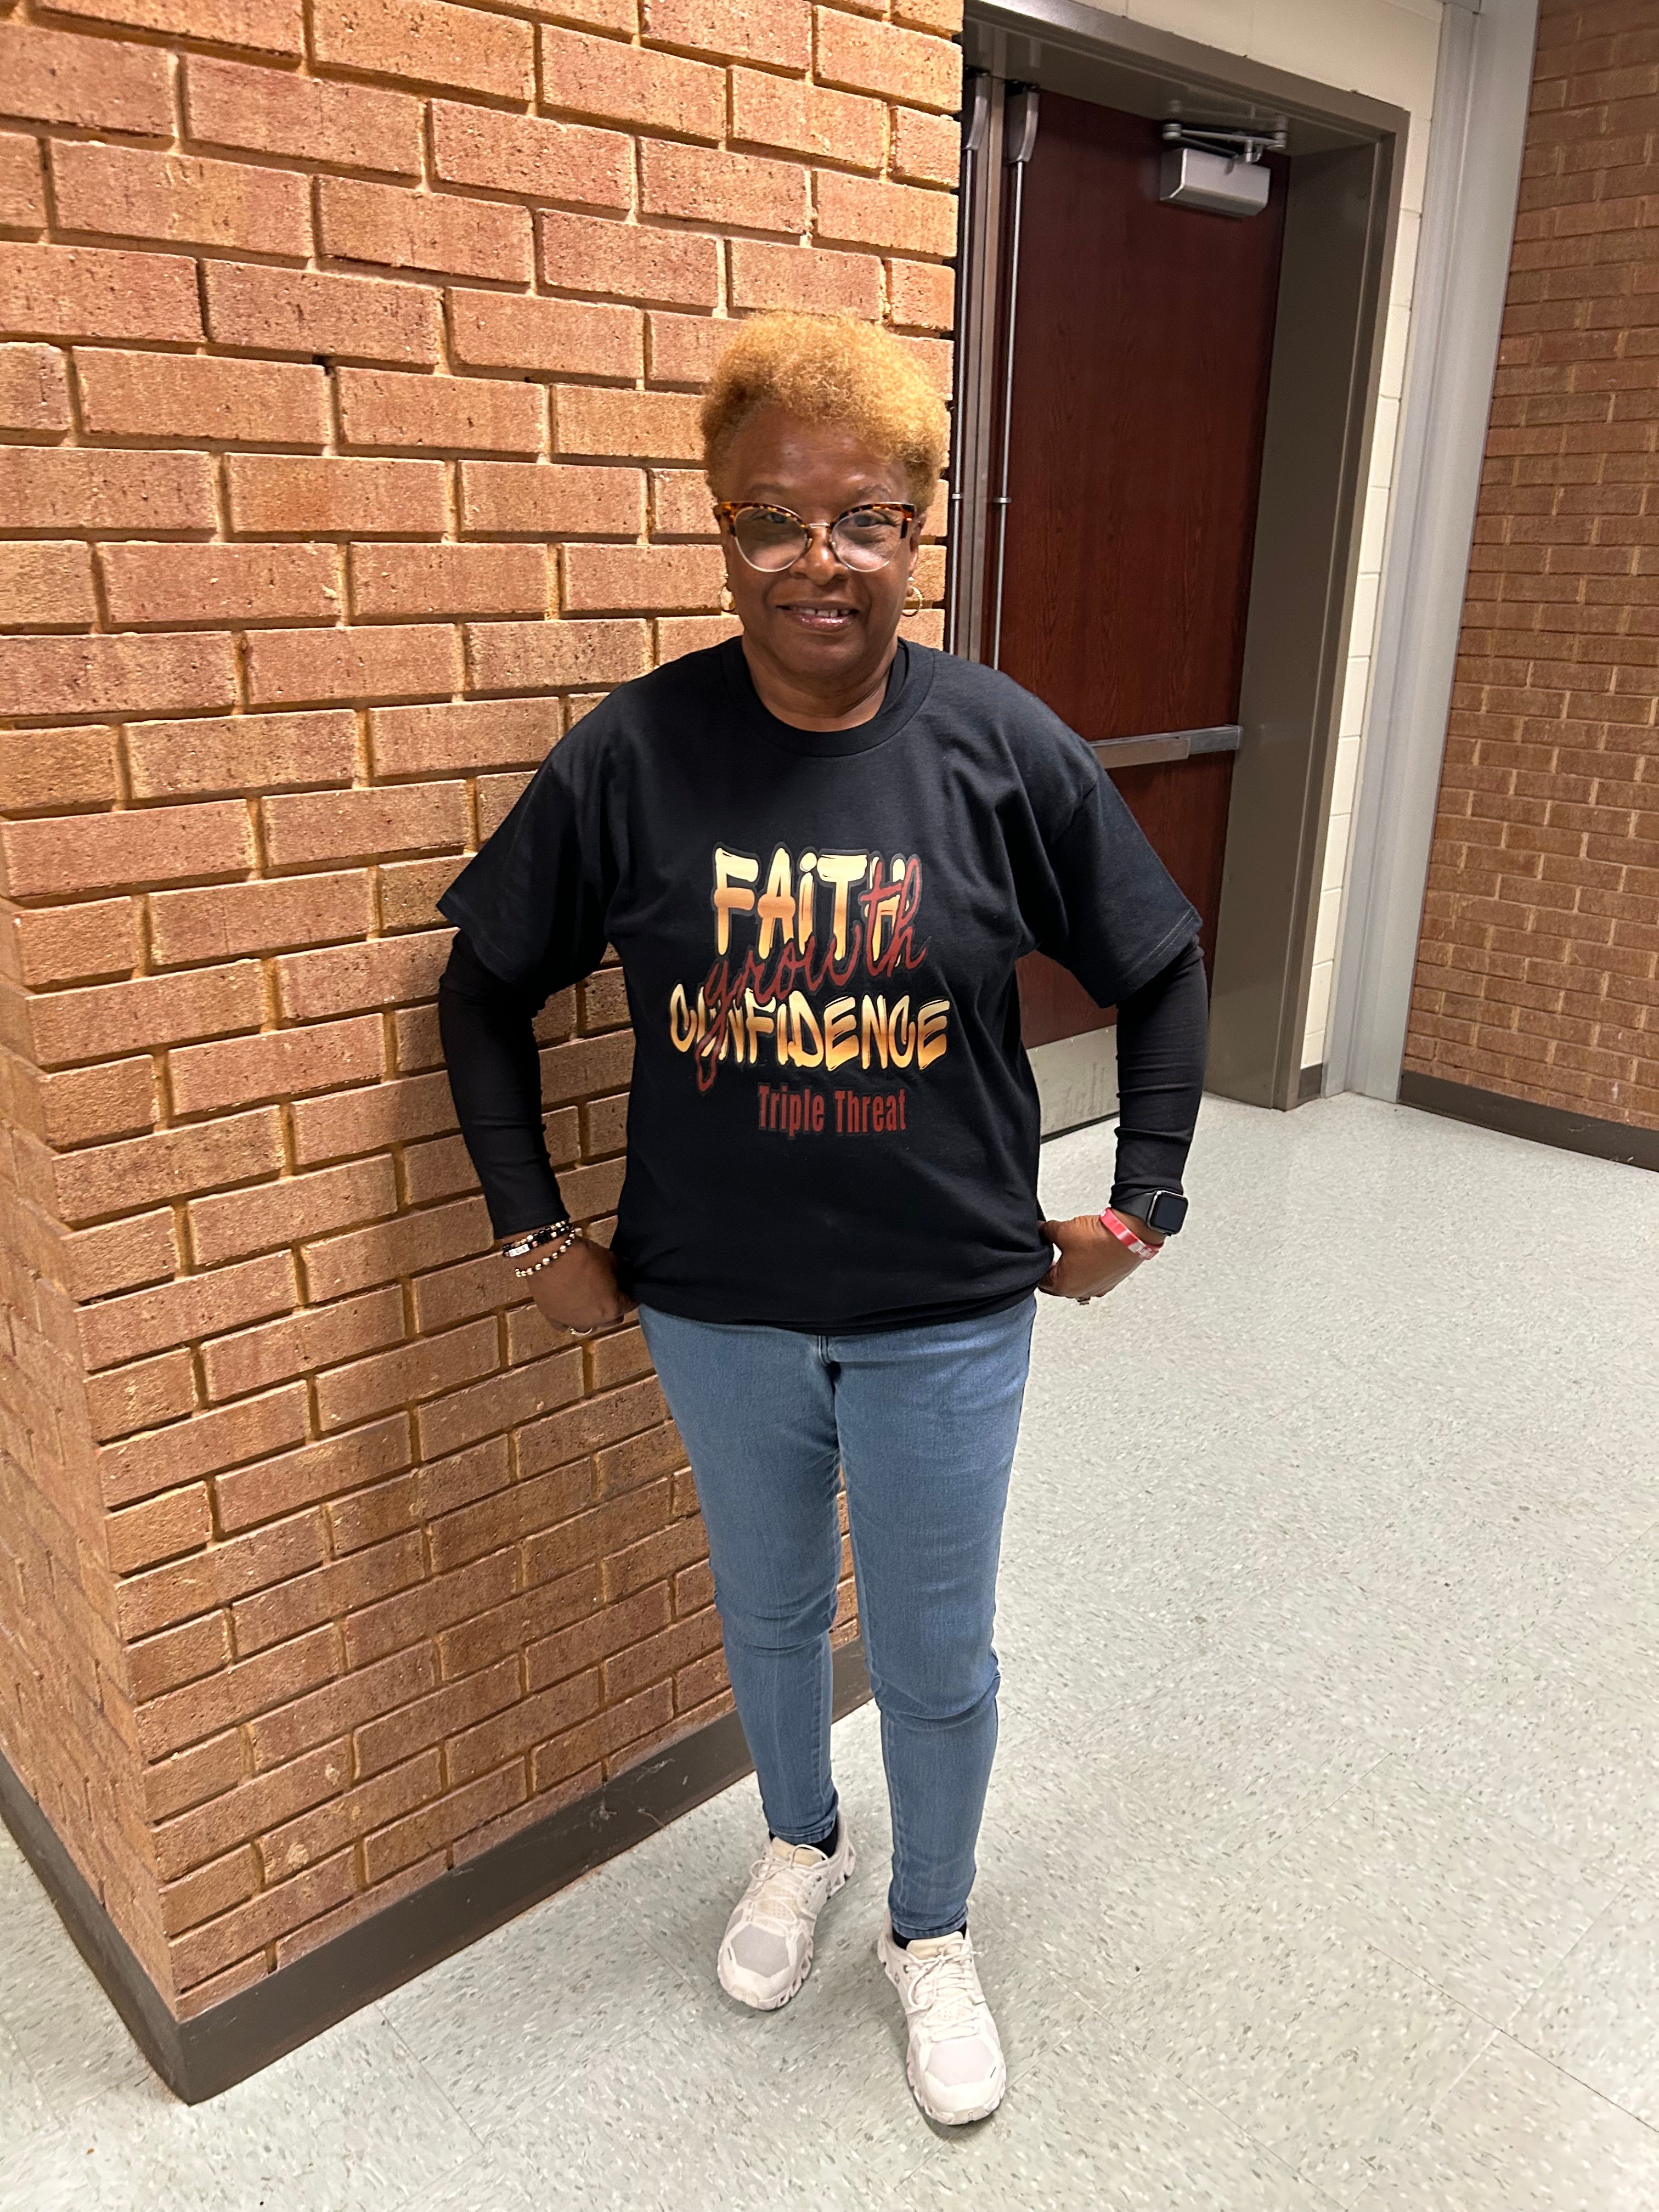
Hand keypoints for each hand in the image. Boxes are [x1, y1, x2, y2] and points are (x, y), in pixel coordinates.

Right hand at [524, 1235, 634, 1335]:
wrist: (549, 1256)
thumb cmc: (582, 1257)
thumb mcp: (611, 1259)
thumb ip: (621, 1271)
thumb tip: (623, 1272)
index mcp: (612, 1308)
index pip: (631, 1304)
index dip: (630, 1294)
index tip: (628, 1287)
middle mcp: (594, 1321)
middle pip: (612, 1319)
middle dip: (615, 1306)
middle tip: (611, 1291)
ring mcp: (572, 1322)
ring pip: (589, 1326)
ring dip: (593, 1316)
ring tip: (590, 1300)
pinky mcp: (553, 1319)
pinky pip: (565, 1325)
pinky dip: (569, 1317)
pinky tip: (569, 1306)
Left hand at [1039, 1211, 1162, 1304]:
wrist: (1130, 1234)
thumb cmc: (1099, 1239)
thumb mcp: (1062, 1230)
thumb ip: (1045, 1231)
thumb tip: (1040, 1229)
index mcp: (1064, 1286)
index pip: (1040, 1281)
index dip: (1037, 1265)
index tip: (1039, 1255)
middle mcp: (1081, 1292)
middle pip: (1058, 1285)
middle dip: (1053, 1270)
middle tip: (1052, 1253)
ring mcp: (1098, 1288)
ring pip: (1076, 1283)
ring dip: (1071, 1270)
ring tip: (1071, 1251)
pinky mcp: (1111, 1281)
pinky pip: (1092, 1278)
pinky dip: (1087, 1269)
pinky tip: (1088, 1254)